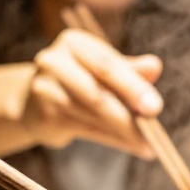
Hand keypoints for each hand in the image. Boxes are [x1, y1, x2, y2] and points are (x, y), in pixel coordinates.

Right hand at [24, 28, 162, 157]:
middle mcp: (54, 61)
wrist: (34, 101)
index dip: (132, 87)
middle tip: (154, 135)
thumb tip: (155, 66)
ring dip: (125, 133)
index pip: (106, 65)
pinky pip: (87, 130)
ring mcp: (45, 90)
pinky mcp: (44, 116)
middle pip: (97, 93)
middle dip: (128, 116)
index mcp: (74, 42)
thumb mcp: (104, 69)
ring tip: (148, 145)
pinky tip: (132, 146)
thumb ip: (129, 69)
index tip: (155, 107)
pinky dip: (113, 140)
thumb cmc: (81, 79)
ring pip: (93, 116)